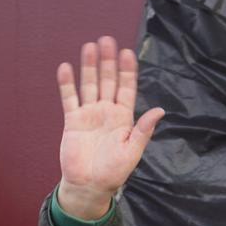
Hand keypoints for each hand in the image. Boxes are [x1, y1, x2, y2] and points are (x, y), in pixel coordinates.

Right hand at [55, 36, 163, 219]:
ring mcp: (89, 114)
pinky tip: (66, 67)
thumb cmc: (114, 171)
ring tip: (90, 46)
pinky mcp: (72, 121)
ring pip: (89, 85)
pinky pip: (69, 98)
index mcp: (124, 118)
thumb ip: (143, 129)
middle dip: (108, 61)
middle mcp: (107, 112)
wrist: (90, 185)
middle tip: (107, 40)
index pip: (126, 89)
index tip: (128, 52)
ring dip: (89, 66)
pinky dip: (67, 84)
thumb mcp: (133, 150)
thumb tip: (159, 110)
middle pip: (108, 81)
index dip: (127, 71)